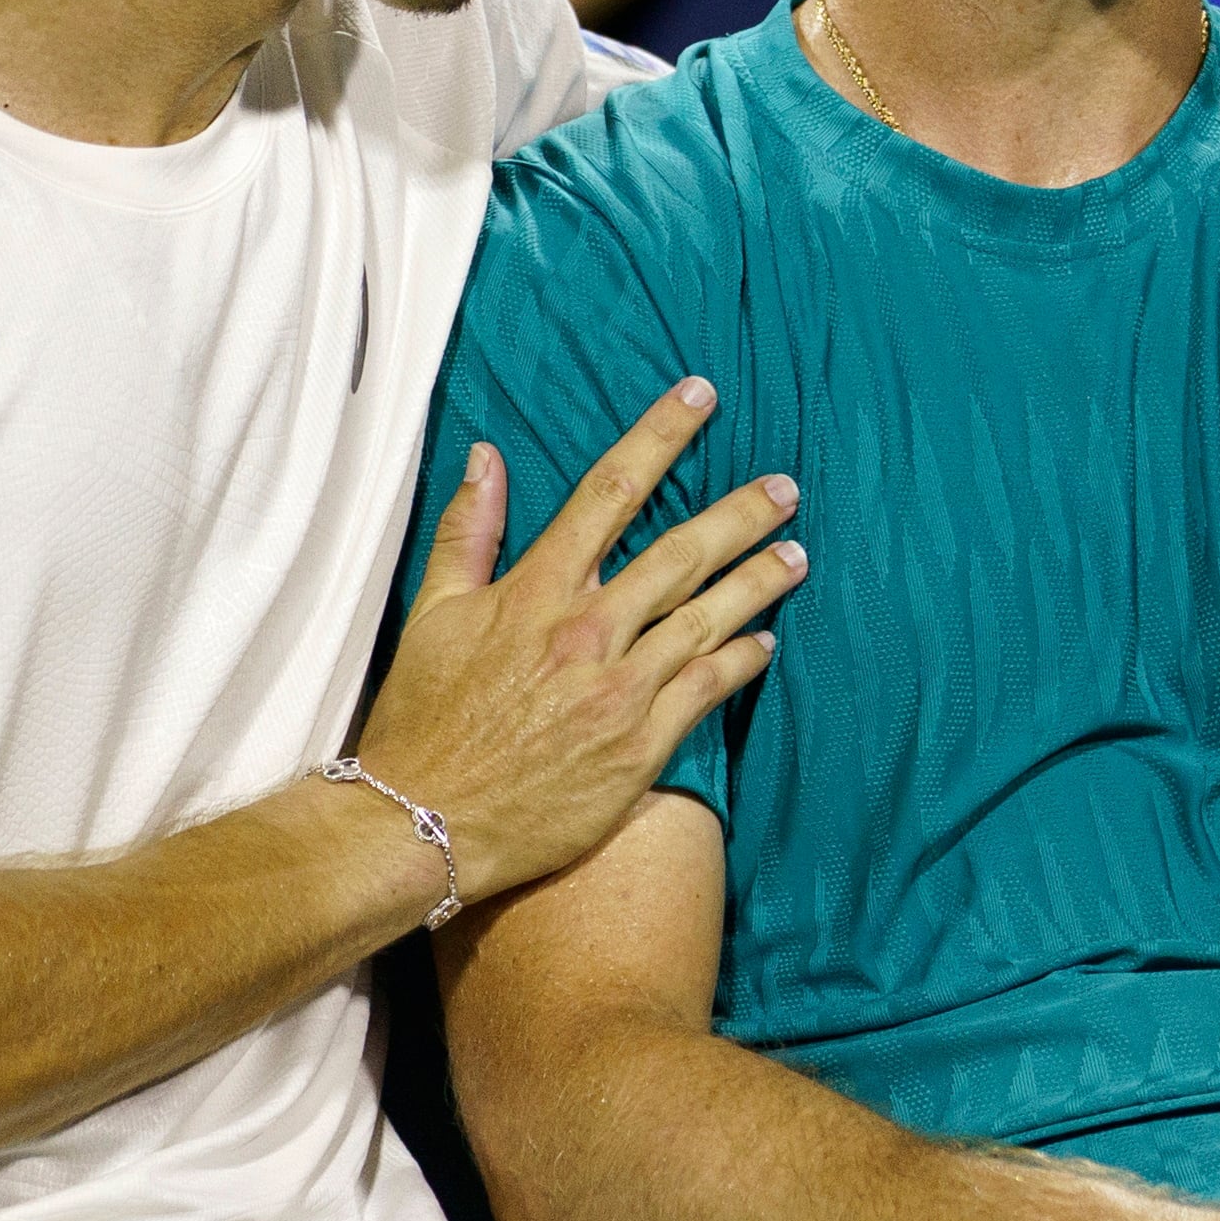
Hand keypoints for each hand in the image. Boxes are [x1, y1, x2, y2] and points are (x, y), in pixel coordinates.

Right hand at [355, 385, 802, 899]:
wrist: (423, 823)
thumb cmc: (423, 722)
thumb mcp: (430, 614)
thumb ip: (467, 532)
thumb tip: (486, 456)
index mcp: (535, 590)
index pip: (610, 489)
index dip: (661, 435)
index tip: (701, 397)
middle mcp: (586, 631)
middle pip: (680, 552)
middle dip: (739, 513)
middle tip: (786, 487)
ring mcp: (619, 689)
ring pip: (708, 617)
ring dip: (759, 581)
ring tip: (796, 554)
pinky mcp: (640, 745)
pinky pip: (707, 689)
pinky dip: (742, 660)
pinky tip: (767, 642)